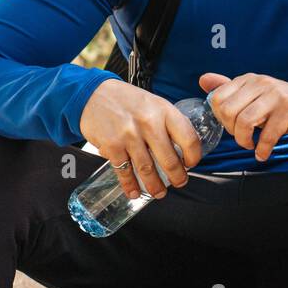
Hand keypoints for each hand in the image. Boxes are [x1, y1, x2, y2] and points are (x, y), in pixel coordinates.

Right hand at [79, 78, 202, 198]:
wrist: (93, 94)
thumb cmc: (128, 100)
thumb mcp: (155, 103)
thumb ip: (169, 123)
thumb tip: (184, 148)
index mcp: (165, 111)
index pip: (189, 139)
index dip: (194, 156)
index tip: (191, 164)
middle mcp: (149, 123)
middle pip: (170, 160)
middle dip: (177, 177)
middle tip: (179, 182)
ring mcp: (129, 135)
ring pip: (148, 169)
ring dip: (155, 186)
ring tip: (159, 193)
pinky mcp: (112, 146)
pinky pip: (124, 171)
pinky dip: (130, 185)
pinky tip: (134, 192)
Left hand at [198, 72, 287, 161]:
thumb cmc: (282, 105)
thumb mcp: (255, 94)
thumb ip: (229, 88)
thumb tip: (203, 80)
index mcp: (249, 79)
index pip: (217, 98)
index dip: (220, 118)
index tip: (232, 126)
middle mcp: (261, 83)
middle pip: (228, 111)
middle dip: (231, 131)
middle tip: (243, 137)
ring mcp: (276, 96)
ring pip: (245, 121)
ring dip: (245, 140)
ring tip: (251, 145)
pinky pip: (267, 134)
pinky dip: (262, 149)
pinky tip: (263, 153)